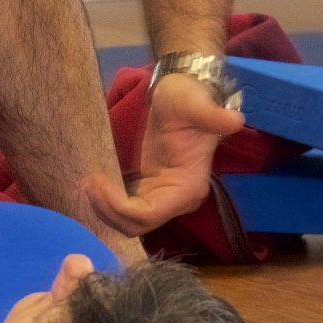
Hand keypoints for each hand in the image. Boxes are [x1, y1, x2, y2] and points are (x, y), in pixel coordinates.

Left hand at [89, 72, 242, 235]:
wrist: (182, 97)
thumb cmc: (187, 98)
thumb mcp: (194, 102)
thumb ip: (210, 114)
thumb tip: (233, 121)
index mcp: (188, 186)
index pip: (149, 214)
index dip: (119, 206)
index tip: (98, 182)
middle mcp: (178, 199)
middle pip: (137, 225)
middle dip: (108, 210)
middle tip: (88, 183)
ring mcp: (164, 196)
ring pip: (130, 222)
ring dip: (105, 209)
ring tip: (88, 183)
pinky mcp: (150, 190)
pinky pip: (127, 209)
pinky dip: (109, 203)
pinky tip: (95, 184)